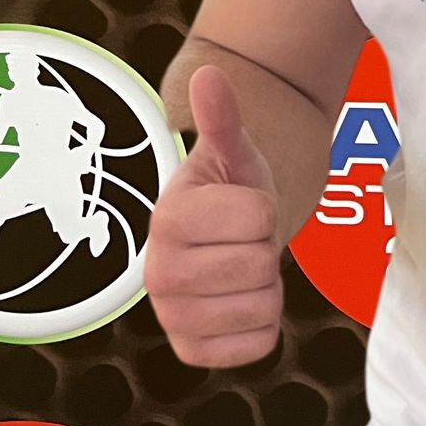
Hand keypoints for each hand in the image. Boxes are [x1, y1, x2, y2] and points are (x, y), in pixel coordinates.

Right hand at [145, 64, 283, 367]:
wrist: (224, 237)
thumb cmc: (231, 189)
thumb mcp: (234, 151)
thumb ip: (222, 117)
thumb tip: (209, 74)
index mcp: (168, 219)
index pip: (260, 219)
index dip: (266, 209)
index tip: (245, 206)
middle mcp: (158, 275)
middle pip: (259, 266)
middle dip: (266, 248)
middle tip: (246, 240)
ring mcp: (173, 318)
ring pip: (262, 307)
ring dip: (267, 286)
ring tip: (243, 266)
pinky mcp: (192, 352)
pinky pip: (258, 346)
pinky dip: (265, 324)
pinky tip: (242, 301)